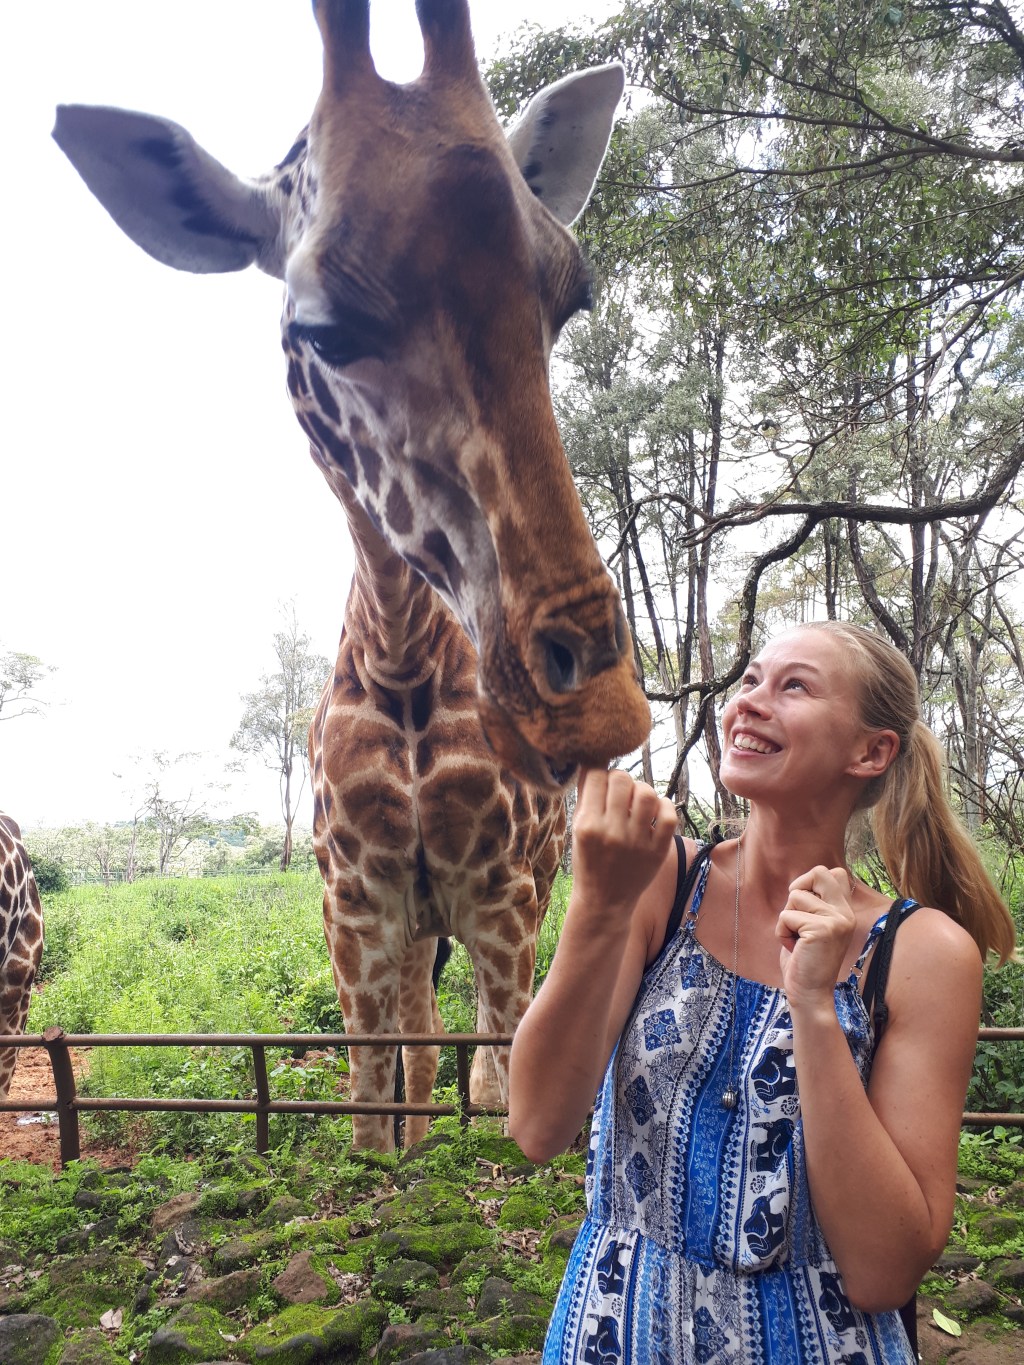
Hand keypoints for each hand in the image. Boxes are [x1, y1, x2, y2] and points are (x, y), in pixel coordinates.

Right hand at [571, 768, 677, 921]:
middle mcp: (611, 832)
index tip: (602, 780)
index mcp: (587, 825)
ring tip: (638, 801)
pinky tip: (654, 811)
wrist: (605, 900)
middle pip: (623, 779)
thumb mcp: (577, 829)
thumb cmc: (588, 859)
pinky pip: (669, 815)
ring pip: (647, 793)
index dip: (600, 772)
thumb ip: (585, 795)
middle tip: (621, 792)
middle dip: (621, 779)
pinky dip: (664, 806)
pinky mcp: (658, 851)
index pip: (596, 776)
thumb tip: (592, 760)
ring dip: (642, 790)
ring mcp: (637, 842)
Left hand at [776, 865, 856, 1006]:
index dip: (811, 881)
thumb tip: (800, 883)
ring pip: (795, 896)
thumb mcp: (813, 926)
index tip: (804, 904)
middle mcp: (845, 914)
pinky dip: (782, 932)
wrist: (810, 994)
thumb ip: (813, 905)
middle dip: (798, 888)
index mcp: (845, 912)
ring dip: (786, 919)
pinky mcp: (822, 930)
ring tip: (797, 940)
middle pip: (819, 872)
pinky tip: (794, 948)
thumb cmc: (805, 961)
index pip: (835, 873)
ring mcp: (836, 921)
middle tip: (795, 914)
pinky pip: (786, 916)